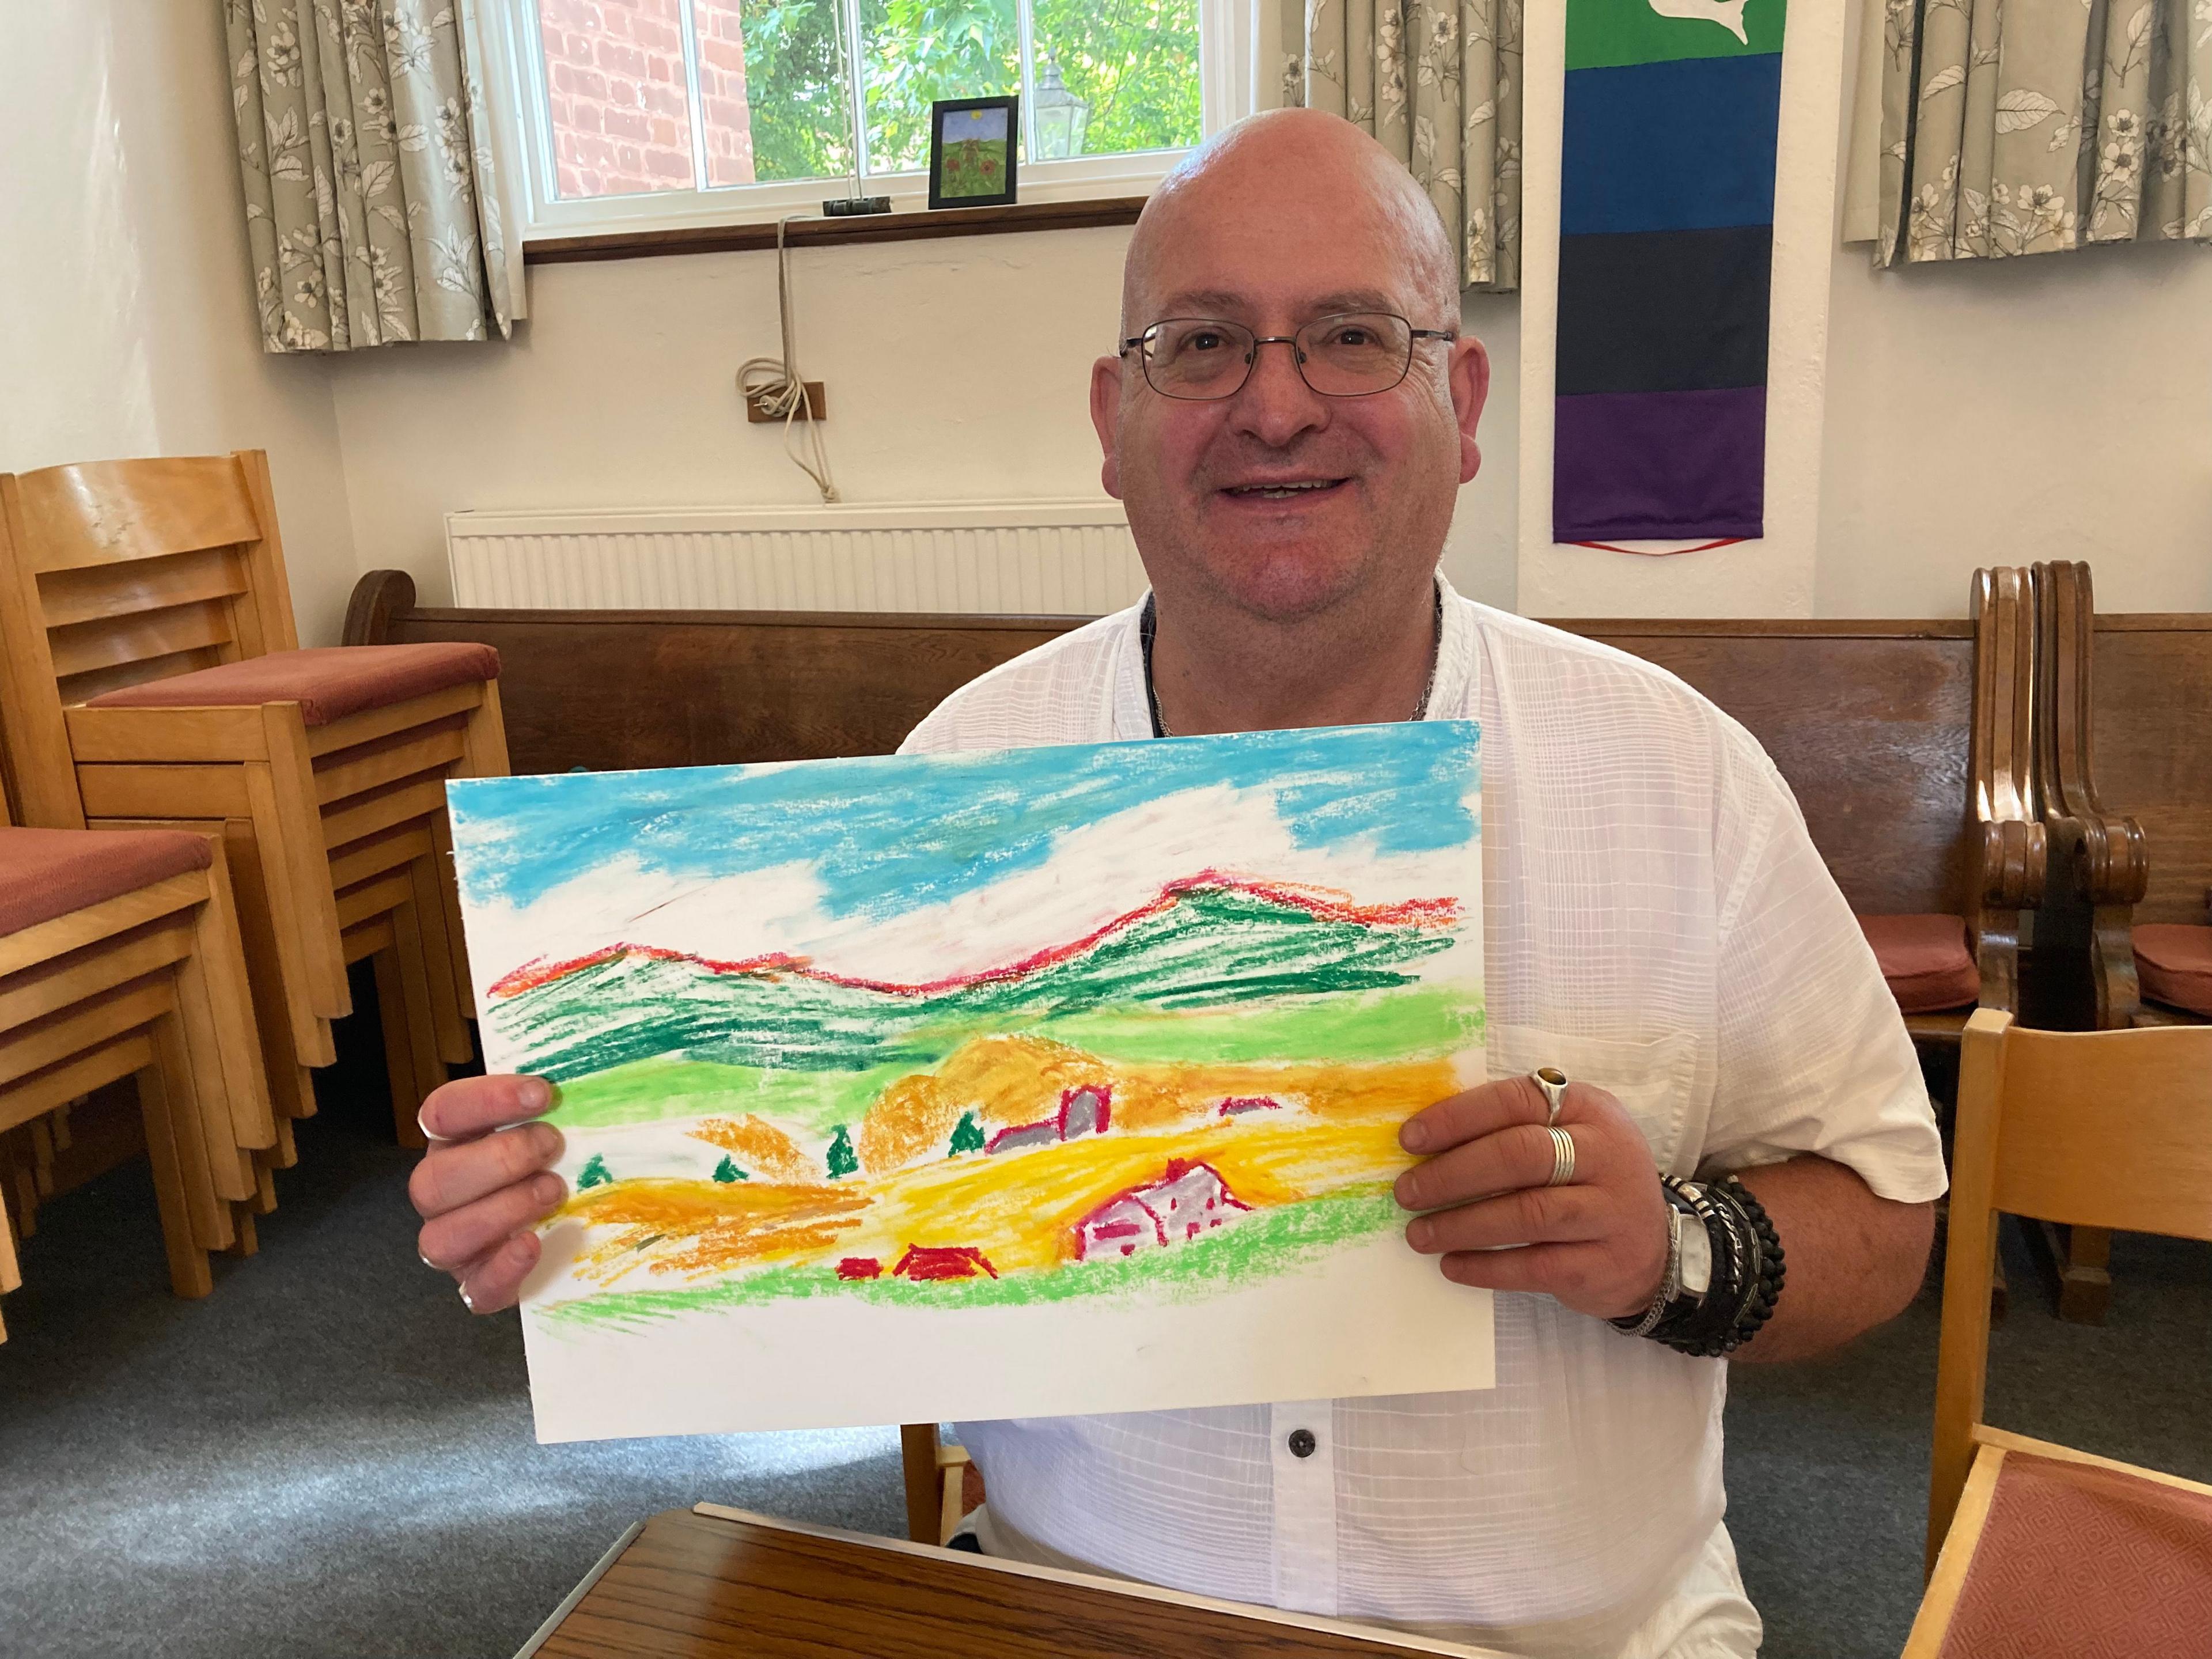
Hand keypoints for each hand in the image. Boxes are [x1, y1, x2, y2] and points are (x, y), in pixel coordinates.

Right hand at [408, 1074, 566, 1314]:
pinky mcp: (479, 1284)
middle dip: (498, 1160)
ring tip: (553, 1191)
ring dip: (499, 1211)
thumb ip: (566, 1100)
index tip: (543, 1093)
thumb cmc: (562, 1158)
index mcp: (454, 1143)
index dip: (487, 1100)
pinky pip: (475, 1289)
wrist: (570, 1226)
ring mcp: (455, 1243)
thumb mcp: (561, 1122)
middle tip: (552, 1144)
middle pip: (432, 1181)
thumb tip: (606, 1067)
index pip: (442, 1113)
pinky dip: (504, 1269)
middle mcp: (443, 1193)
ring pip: (439, 1238)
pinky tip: (536, 1244)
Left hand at [1393, 1074, 1669, 1321]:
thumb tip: (1426, 1139)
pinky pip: (1535, 1265)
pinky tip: (1452, 1266)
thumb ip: (1512, 1127)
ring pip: (1527, 1213)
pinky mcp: (1603, 1264)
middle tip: (1407, 1192)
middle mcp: (1606, 1154)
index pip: (1515, 1101)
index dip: (1457, 1118)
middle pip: (1519, 1156)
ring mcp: (1611, 1211)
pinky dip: (1486, 1267)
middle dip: (1453, 1173)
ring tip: (1419, 1233)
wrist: (1655, 1251)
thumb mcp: (1569, 1136)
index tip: (1409, 1139)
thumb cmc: (1588, 1182)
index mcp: (1588, 1109)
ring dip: (1462, 1224)